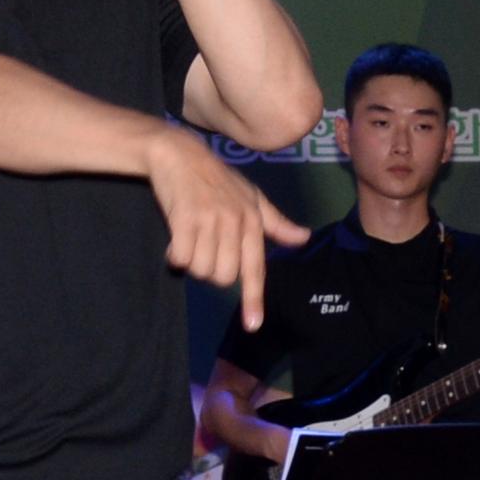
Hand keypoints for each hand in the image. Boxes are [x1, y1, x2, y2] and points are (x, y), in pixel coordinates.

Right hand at [145, 128, 307, 330]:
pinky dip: (175, 256)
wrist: (180, 154)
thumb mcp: (252, 197)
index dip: (253, 299)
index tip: (252, 325)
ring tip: (189, 241)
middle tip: (204, 250)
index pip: (256, 268)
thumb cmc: (217, 179)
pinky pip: (181, 258)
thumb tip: (304, 239)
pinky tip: (175, 241)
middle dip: (211, 272)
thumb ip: (276, 223)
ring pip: (202, 270)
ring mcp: (210, 220)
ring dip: (192, 263)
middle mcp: (235, 222)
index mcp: (253, 220)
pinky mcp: (185, 219)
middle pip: (224, 277)